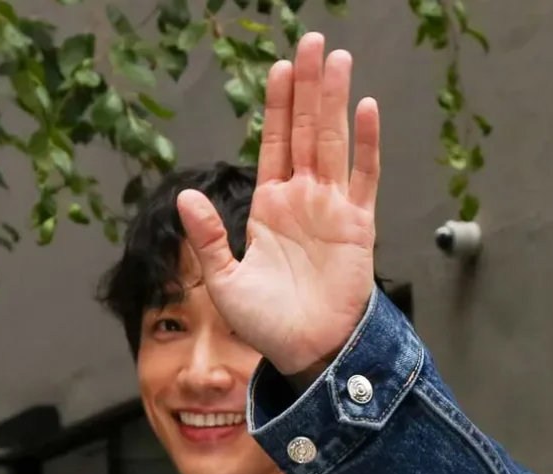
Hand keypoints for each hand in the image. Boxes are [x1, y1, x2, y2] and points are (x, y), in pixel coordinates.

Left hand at [178, 33, 379, 385]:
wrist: (306, 354)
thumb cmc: (267, 325)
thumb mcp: (225, 281)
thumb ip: (208, 237)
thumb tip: (184, 195)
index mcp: (270, 206)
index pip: (273, 142)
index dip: (276, 104)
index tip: (279, 66)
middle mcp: (302, 199)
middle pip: (304, 129)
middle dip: (308, 85)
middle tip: (313, 40)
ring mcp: (332, 208)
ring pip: (333, 141)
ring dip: (334, 100)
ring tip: (337, 58)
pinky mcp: (358, 225)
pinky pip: (365, 176)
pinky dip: (367, 143)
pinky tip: (366, 108)